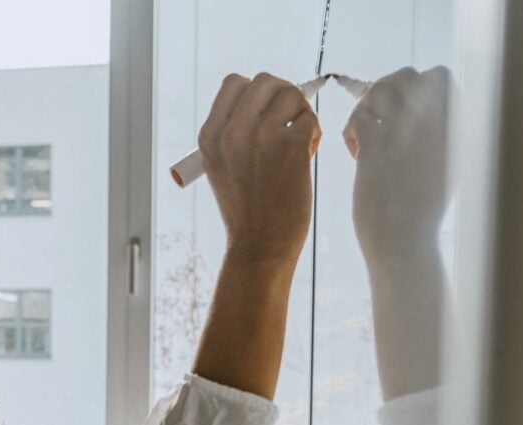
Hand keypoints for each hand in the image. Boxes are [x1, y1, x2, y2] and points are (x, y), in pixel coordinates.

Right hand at [198, 73, 320, 267]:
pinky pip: (308, 118)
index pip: (234, 83)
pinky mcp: (289, 144)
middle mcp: (231, 131)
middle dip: (281, 96)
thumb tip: (266, 102)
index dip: (256, 93)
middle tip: (287, 120)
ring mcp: (260, 135)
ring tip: (297, 139)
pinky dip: (312, 132)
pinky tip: (306, 154)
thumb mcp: (221, 167)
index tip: (265, 113)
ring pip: (290, 93)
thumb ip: (232, 133)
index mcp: (210, 135)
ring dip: (299, 112)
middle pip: (264, 80)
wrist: (259, 245)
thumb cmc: (246, 210)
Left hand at [343, 66, 455, 257]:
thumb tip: (425, 114)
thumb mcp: (448, 168)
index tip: (403, 115)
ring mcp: (406, 132)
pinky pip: (358, 116)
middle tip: (377, 122)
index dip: (415, 88)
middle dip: (385, 91)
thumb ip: (441, 136)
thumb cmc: (422, 213)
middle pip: (407, 75)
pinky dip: (350, 130)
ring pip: (380, 88)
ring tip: (365, 137)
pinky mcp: (378, 147)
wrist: (405, 243)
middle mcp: (434, 122)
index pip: (439, 77)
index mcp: (455, 125)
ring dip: (365, 108)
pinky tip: (356, 154)